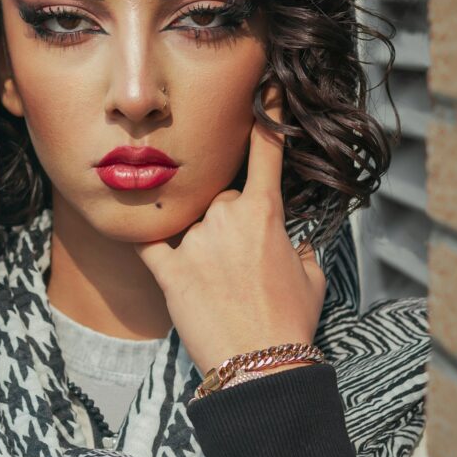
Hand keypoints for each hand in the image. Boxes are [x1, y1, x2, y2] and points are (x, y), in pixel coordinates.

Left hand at [132, 87, 326, 377]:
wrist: (261, 367)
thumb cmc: (290, 323)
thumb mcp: (310, 277)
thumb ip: (298, 248)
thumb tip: (292, 244)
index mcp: (266, 215)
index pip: (267, 153)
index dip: (268, 118)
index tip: (265, 89)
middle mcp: (228, 217)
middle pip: (223, 198)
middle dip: (230, 223)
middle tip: (242, 268)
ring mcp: (195, 241)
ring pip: (194, 221)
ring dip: (203, 244)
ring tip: (219, 287)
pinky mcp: (168, 269)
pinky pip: (151, 244)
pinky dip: (150, 242)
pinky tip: (145, 240)